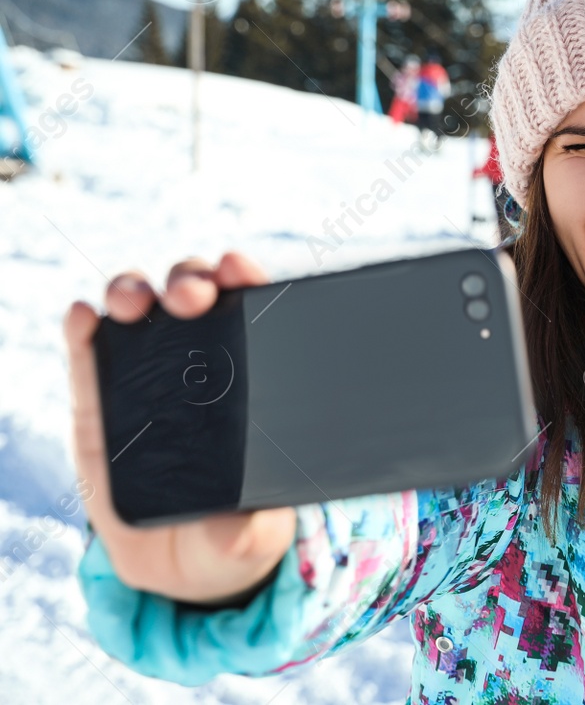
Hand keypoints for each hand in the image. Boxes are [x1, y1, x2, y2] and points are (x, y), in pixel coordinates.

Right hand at [64, 252, 296, 605]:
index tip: (240, 269)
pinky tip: (83, 316)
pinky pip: (87, 353)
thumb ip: (254, 529)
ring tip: (135, 304)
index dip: (246, 279)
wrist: (178, 563)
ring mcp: (144, 377)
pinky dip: (82, 327)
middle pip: (192, 297)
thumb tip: (249, 526)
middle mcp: (198, 364)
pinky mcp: (96, 402)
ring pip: (139, 311)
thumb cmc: (233, 531)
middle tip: (191, 296)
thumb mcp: (254, 534)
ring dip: (135, 291)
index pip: (252, 311)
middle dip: (189, 280)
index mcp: (251, 377)